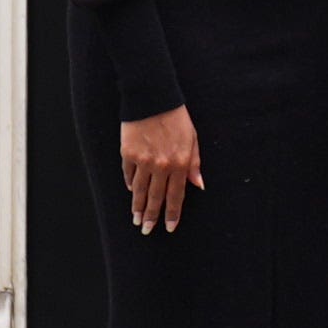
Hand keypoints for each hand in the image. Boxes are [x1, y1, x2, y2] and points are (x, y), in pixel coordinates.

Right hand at [118, 105, 204, 234]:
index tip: (169, 227)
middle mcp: (161, 166)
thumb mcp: (193, 138)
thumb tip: (199, 185)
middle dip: (152, 217)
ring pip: (140, 191)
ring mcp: (143, 161)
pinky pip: (129, 175)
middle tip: (147, 230)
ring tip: (136, 220)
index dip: (172, 214)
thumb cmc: (176, 117)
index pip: (176, 196)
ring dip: (138, 207)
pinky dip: (130, 185)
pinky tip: (131, 192)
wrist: (152, 97)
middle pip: (156, 198)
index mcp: (180, 163)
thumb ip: (194, 163)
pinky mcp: (128, 154)